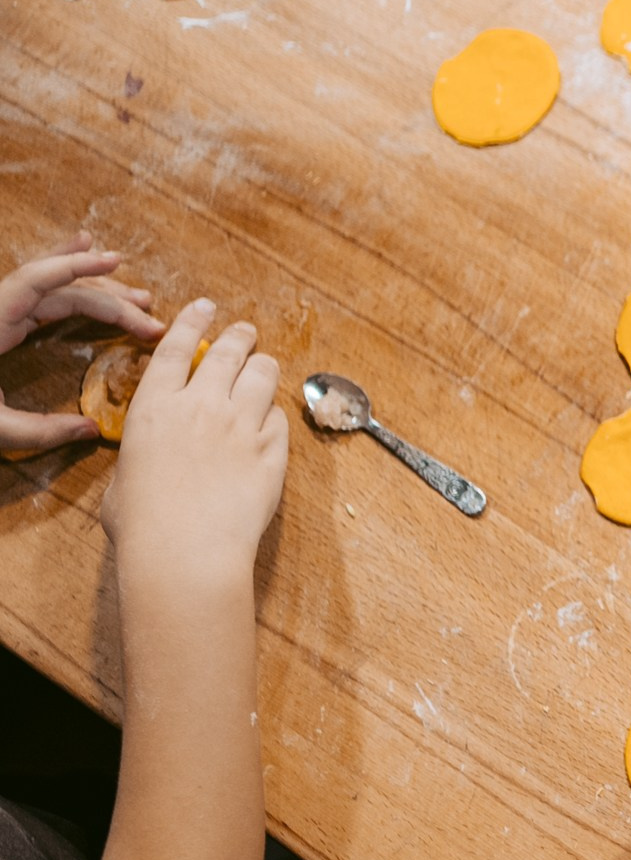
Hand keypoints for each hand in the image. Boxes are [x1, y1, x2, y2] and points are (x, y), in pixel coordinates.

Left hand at [0, 233, 166, 453]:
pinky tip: (84, 254)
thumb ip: (38, 430)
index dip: (77, 267)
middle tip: (150, 316)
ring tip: (139, 300)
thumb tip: (90, 431)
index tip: (116, 261)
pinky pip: (38, 295)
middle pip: (59, 290)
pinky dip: (65, 279)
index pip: (39, 282)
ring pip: (53, 291)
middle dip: (108, 298)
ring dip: (97, 291)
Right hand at [101, 300, 286, 580]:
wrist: (187, 552)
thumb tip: (152, 456)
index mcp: (156, 408)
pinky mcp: (274, 449)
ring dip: (262, 366)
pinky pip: (279, 418)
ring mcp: (242, 425)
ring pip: (263, 374)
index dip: (192, 322)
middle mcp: (202, 406)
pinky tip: (268, 422)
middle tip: (244, 331)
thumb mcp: (123, 479)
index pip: (175, 348)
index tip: (205, 307)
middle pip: (228, 352)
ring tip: (263, 367)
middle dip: (238, 335)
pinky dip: (273, 415)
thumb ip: (144, 454)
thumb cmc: (143, 525)